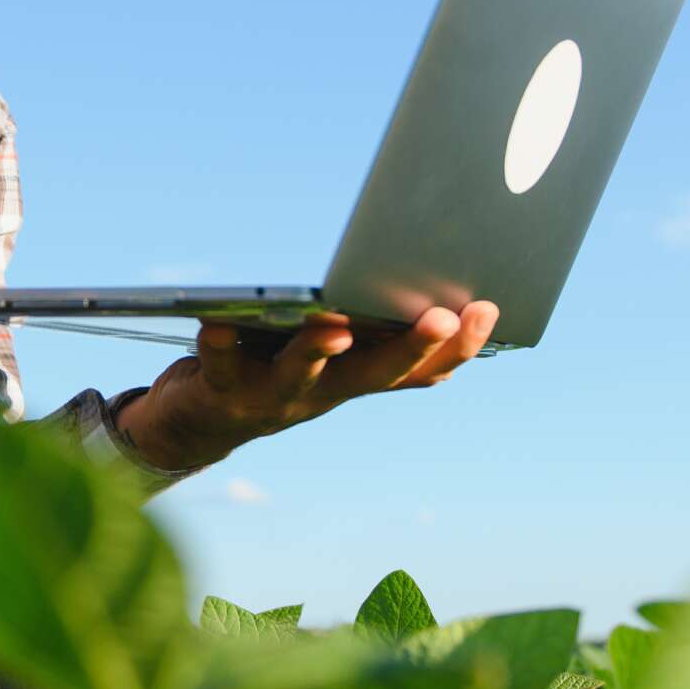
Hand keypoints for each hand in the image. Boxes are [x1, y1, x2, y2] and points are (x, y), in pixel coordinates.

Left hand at [112, 301, 501, 474]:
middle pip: (374, 374)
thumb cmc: (275, 366)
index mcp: (357, 377)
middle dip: (410, 346)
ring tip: (334, 324)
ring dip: (319, 350)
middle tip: (442, 316)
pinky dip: (219, 344)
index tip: (488, 309)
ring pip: (301, 374)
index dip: (457, 348)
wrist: (201, 422)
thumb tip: (419, 266)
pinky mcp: (221, 389)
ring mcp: (273, 396)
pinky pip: (220, 365)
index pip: (419, 370)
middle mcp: (323, 393)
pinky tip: (217, 321)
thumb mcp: (329, 349)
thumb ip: (368, 322)